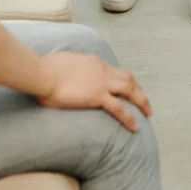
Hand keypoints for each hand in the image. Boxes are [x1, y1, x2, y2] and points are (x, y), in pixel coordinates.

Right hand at [38, 53, 152, 131]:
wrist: (42, 73)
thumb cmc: (44, 69)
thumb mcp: (61, 63)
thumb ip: (68, 68)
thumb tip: (64, 72)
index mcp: (93, 62)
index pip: (114, 70)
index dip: (123, 79)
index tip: (128, 87)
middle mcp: (102, 70)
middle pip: (128, 79)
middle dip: (139, 90)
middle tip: (144, 101)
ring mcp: (101, 83)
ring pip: (130, 90)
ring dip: (141, 101)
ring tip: (148, 113)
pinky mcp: (97, 96)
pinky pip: (120, 108)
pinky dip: (130, 118)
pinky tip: (136, 127)